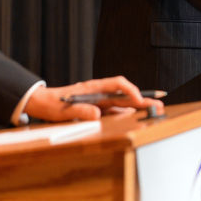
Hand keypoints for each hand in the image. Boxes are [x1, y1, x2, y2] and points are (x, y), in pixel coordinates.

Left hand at [24, 75, 164, 121]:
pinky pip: (115, 108)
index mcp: (92, 88)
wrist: (42, 103)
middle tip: (158, 104)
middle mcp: (98, 91)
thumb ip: (80, 111)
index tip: (139, 100)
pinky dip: (126, 111)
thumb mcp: (63, 110)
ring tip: (153, 110)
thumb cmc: (52, 104)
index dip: (130, 91)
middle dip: (142, 98)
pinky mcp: (97, 107)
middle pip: (124, 93)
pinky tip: (135, 116)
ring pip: (122, 101)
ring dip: (137, 105)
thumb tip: (97, 115)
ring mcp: (99, 99)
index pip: (117, 84)